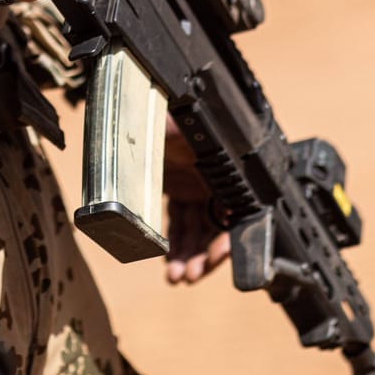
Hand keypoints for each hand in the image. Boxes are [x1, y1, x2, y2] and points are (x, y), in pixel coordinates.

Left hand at [161, 119, 230, 284]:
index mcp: (224, 165)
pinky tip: (169, 261)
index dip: (225, 240)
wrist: (137, 97)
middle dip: (205, 256)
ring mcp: (195, 185)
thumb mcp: (182, 124)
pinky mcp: (176, 190)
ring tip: (179, 277)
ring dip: (190, 255)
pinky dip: (175, 243)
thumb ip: (199, 140)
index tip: (213, 259)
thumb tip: (210, 148)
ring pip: (197, 230)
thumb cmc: (164, 109)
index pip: (236, 212)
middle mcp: (213, 178)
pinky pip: (179, 223)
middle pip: (217, 227)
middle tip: (192, 275)